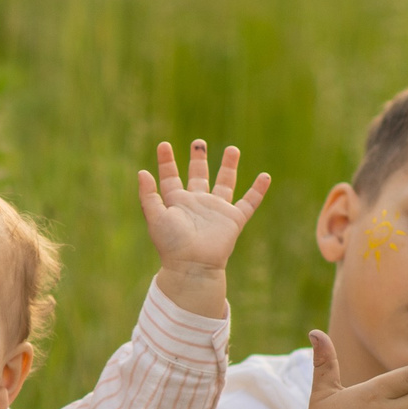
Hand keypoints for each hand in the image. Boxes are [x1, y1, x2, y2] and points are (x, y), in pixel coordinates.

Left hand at [140, 140, 269, 316]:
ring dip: (229, 166)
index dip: (166, 162)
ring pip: (225, 183)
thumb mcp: (155, 216)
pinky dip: (258, 190)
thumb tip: (142, 172)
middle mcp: (197, 204)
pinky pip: (249, 202)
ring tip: (233, 149)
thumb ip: (148, 195)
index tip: (163, 145)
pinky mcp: (234, 219)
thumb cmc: (171, 244)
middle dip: (199, 159)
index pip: (171, 177)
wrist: (193, 265)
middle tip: (198, 142)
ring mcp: (216, 210)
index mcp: (177, 203)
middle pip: (199, 175)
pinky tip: (265, 176)